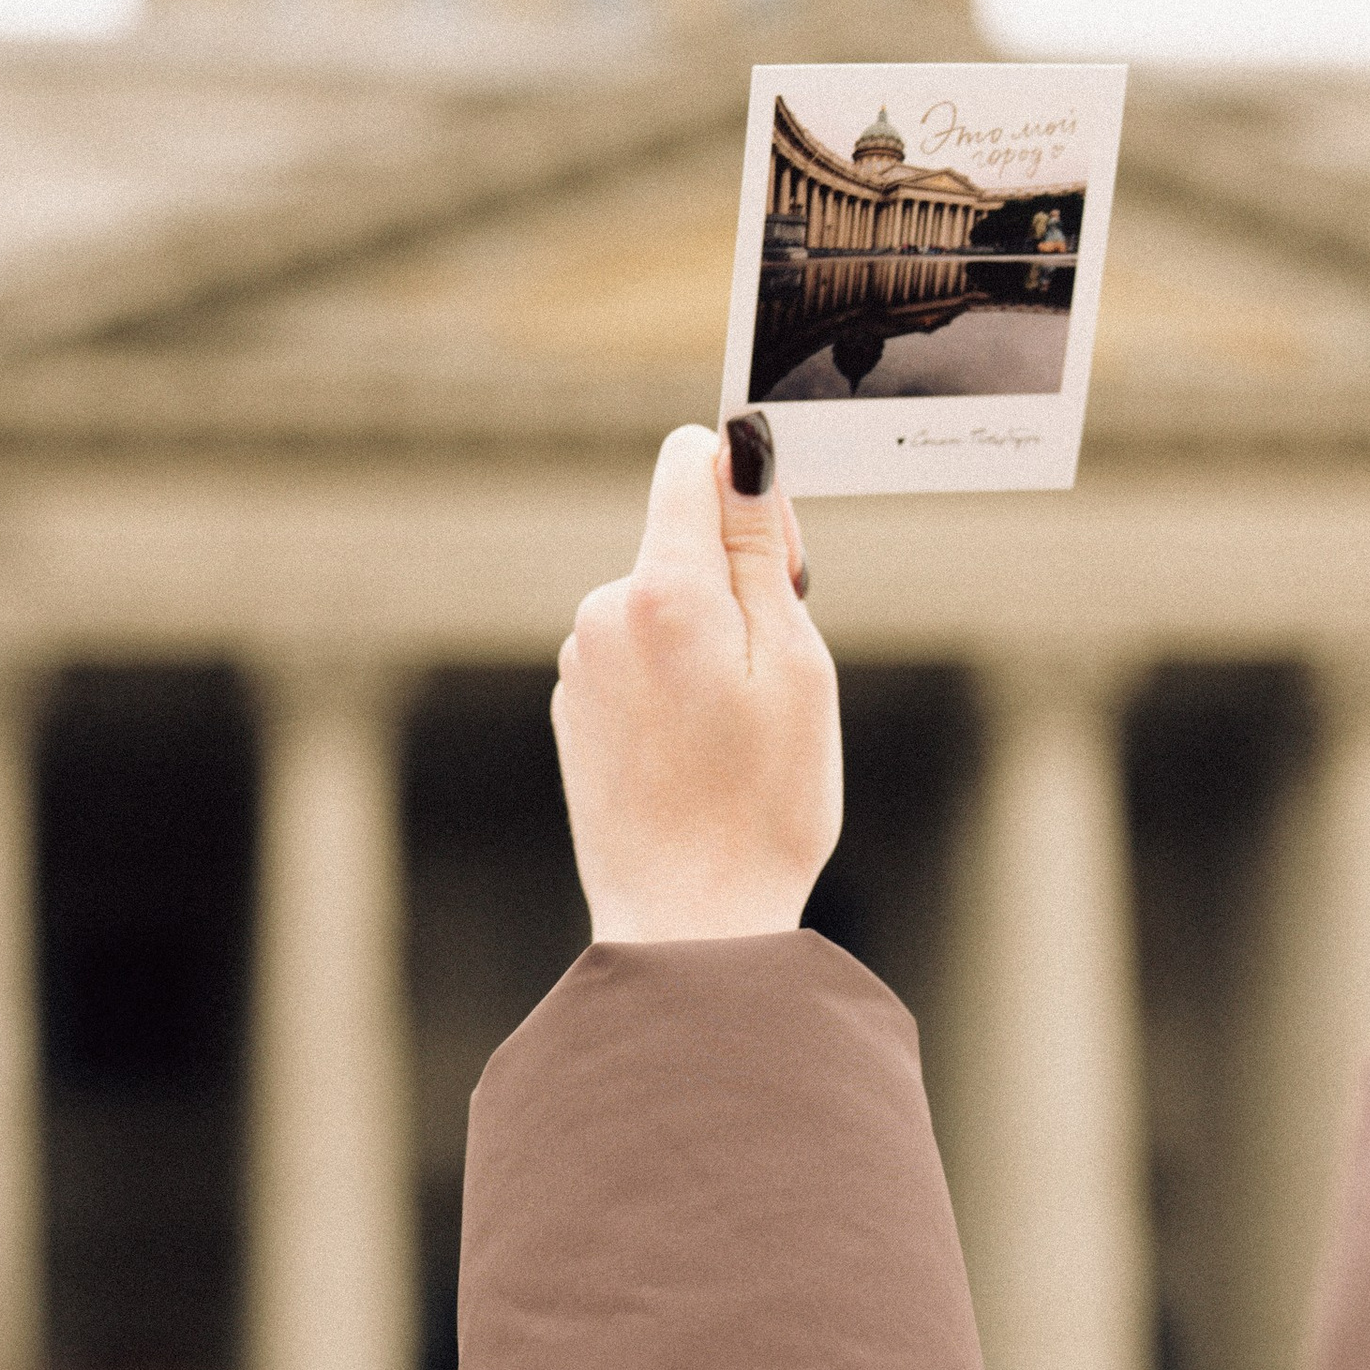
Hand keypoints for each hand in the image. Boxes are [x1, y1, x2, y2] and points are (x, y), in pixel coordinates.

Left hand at [551, 422, 841, 941]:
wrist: (689, 921)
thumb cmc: (763, 803)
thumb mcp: (795, 661)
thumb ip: (760, 547)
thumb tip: (741, 448)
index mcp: (664, 590)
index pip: (690, 461)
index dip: (748, 489)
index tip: (782, 559)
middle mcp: (604, 612)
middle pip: (682, 536)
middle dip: (737, 578)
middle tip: (775, 674)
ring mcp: (580, 662)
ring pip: (663, 600)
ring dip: (708, 636)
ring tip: (736, 728)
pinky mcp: (574, 705)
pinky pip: (637, 653)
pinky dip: (675, 679)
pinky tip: (697, 750)